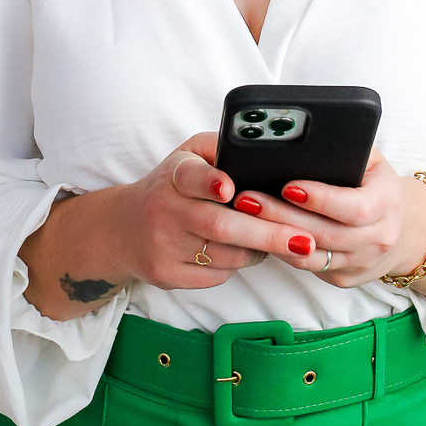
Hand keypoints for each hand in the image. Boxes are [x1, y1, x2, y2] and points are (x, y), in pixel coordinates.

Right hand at [19, 132, 324, 316]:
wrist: (121, 230)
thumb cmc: (171, 186)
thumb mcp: (188, 156)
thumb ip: (222, 149)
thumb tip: (267, 152)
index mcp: (174, 174)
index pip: (191, 176)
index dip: (211, 181)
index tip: (229, 188)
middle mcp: (164, 209)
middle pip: (221, 226)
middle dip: (268, 235)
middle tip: (304, 240)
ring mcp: (162, 246)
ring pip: (227, 255)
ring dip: (259, 250)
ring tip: (276, 239)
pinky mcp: (165, 275)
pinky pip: (217, 275)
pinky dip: (237, 265)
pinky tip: (241, 252)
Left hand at [231, 149, 425, 287]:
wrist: (405, 230)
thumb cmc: (379, 187)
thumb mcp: (373, 162)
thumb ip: (346, 150)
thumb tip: (306, 137)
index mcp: (386, 205)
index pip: (354, 208)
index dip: (320, 199)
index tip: (288, 186)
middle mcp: (377, 239)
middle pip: (324, 233)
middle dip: (282, 216)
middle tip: (248, 198)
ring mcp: (360, 263)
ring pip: (311, 256)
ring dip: (275, 236)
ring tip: (245, 215)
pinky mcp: (344, 278)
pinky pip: (309, 267)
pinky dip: (283, 251)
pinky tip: (260, 233)